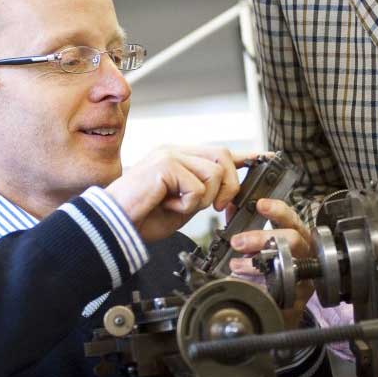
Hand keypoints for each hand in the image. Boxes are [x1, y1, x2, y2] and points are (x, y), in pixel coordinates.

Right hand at [106, 146, 259, 241]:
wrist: (113, 225)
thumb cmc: (141, 218)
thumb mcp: (182, 206)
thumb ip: (202, 195)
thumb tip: (224, 194)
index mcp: (178, 158)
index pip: (217, 151)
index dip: (243, 155)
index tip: (264, 157)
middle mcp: (175, 151)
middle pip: (222, 156)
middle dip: (228, 186)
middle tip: (218, 208)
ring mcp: (170, 154)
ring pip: (213, 173)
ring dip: (203, 199)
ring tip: (179, 206)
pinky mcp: (165, 164)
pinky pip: (197, 187)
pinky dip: (187, 204)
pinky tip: (166, 205)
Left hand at [228, 198, 314, 327]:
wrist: (287, 302)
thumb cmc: (277, 266)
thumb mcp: (264, 242)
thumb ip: (248, 224)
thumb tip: (230, 208)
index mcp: (297, 235)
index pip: (291, 218)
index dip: (277, 210)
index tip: (260, 205)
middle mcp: (305, 252)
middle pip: (291, 238)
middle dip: (261, 238)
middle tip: (238, 242)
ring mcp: (304, 274)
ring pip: (287, 263)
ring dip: (256, 264)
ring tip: (236, 266)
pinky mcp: (299, 296)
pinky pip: (281, 289)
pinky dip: (261, 286)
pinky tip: (247, 284)